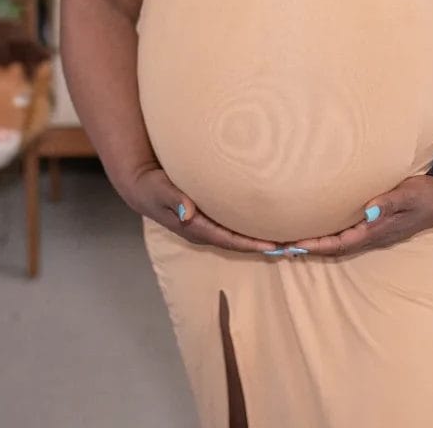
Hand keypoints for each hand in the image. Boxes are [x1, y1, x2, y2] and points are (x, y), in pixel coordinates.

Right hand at [119, 163, 279, 255]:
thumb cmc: (151, 186)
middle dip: (263, 245)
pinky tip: (266, 222)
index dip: (252, 244)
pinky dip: (251, 227)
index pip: (229, 240)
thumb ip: (173, 199)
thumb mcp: (159, 189)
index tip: (275, 246)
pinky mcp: (209, 218)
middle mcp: (204, 232)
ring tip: (286, 237)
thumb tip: (188, 213)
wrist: (142, 186)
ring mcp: (207, 227)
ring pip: (238, 237)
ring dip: (260, 239)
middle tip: (291, 244)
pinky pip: (234, 227)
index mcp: (195, 228)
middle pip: (239, 244)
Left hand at [285, 174, 432, 258]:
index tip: (291, 246)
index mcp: (375, 232)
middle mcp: (370, 236)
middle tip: (275, 247)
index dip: (314, 246)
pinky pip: (343, 234)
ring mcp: (371, 232)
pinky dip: (325, 235)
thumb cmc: (426, 194)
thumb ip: (389, 202)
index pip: (338, 244)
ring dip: (312, 244)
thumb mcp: (409, 195)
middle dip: (304, 249)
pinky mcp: (372, 224)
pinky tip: (313, 228)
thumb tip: (366, 212)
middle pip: (331, 248)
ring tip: (285, 241)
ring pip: (336, 243)